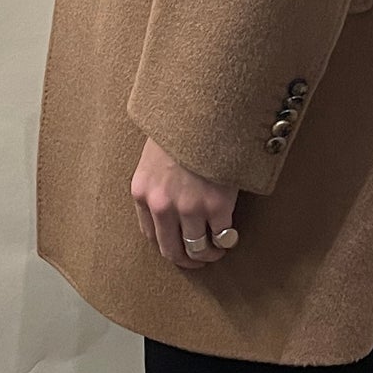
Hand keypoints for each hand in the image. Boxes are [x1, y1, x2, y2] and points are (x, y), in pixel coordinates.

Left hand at [131, 137, 240, 273]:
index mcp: (142, 193)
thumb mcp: (153, 157)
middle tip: (198, 261)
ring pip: (198, 248)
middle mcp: (162, 205)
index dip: (167, 246)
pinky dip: (227, 241)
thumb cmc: (180, 129)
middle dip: (186, 260)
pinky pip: (222, 236)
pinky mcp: (218, 206)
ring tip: (217, 251)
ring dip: (208, 254)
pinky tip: (230, 237)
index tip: (178, 248)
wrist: (204, 112)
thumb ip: (156, 184)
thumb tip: (167, 208)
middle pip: (172, 249)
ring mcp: (190, 208)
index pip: (150, 234)